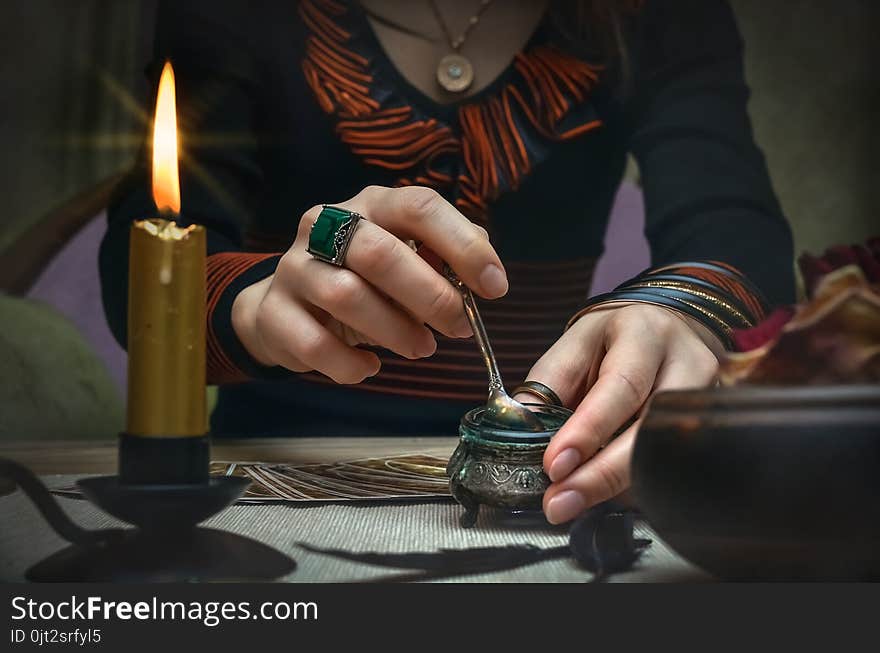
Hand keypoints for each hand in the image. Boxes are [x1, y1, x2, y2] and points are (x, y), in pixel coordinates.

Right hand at [231, 186, 507, 382]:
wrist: (286, 307)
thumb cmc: (365, 280)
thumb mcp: (408, 258)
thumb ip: (446, 258)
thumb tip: (488, 271)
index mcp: (372, 205)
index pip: (419, 207)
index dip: (463, 246)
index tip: (495, 287)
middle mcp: (326, 225)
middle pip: (379, 253)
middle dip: (430, 296)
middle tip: (458, 327)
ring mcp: (294, 266)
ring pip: (347, 297)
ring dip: (396, 331)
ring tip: (422, 348)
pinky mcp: (272, 311)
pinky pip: (315, 344)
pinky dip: (351, 364)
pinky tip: (370, 366)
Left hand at [514, 303, 723, 523]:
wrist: (660, 328)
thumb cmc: (611, 340)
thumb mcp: (572, 349)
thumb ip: (546, 390)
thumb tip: (520, 437)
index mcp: (645, 334)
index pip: (622, 386)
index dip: (588, 430)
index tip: (554, 466)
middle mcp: (687, 363)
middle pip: (651, 429)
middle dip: (601, 474)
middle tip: (560, 502)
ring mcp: (709, 397)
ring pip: (666, 455)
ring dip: (616, 487)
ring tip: (574, 501)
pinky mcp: (711, 426)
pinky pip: (674, 466)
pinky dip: (635, 486)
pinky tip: (604, 493)